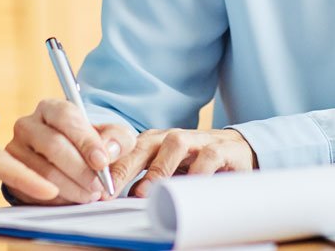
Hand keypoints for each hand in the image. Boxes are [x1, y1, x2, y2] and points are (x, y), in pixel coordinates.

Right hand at [6, 98, 136, 203]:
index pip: (66, 118)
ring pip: (44, 172)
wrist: (69, 161)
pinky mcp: (11, 175)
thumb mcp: (111, 136)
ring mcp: (15, 150)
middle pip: (53, 146)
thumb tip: (108, 150)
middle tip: (99, 186)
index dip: (86, 141)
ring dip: (72, 188)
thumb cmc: (90, 146)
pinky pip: (34, 190)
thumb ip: (118, 138)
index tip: (102, 162)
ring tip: (90, 194)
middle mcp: (27, 125)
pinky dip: (59, 198)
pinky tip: (73, 197)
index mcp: (50, 108)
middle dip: (80, 170)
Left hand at [112, 127, 257, 197]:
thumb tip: (117, 196)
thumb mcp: (166, 169)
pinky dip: (199, 170)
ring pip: (175, 145)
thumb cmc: (194, 162)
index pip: (126, 151)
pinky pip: (208, 156)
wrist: (237, 150)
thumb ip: (143, 179)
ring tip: (146, 192)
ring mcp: (196, 140)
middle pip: (143, 146)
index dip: (111, 168)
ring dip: (159, 168)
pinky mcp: (220, 148)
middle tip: (111, 190)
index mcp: (153, 142)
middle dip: (125, 167)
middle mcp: (170, 137)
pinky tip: (190, 186)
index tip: (97, 189)